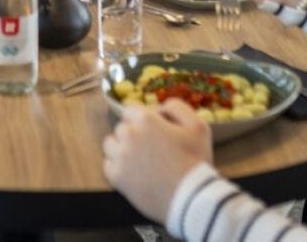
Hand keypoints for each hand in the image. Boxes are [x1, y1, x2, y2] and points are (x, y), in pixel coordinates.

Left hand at [102, 100, 213, 223]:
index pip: (132, 111)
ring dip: (121, 148)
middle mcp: (128, 134)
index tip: (155, 132)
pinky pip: (108, 164)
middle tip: (151, 148)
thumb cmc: (196, 161)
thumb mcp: (198, 126)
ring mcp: (120, 157)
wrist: (191, 198)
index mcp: (145, 119)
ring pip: (110, 144)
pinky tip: (132, 172)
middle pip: (122, 127)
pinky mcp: (116, 177)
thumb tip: (160, 108)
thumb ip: (177, 107)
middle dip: (134, 134)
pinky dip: (117, 166)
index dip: (144, 121)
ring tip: (138, 159)